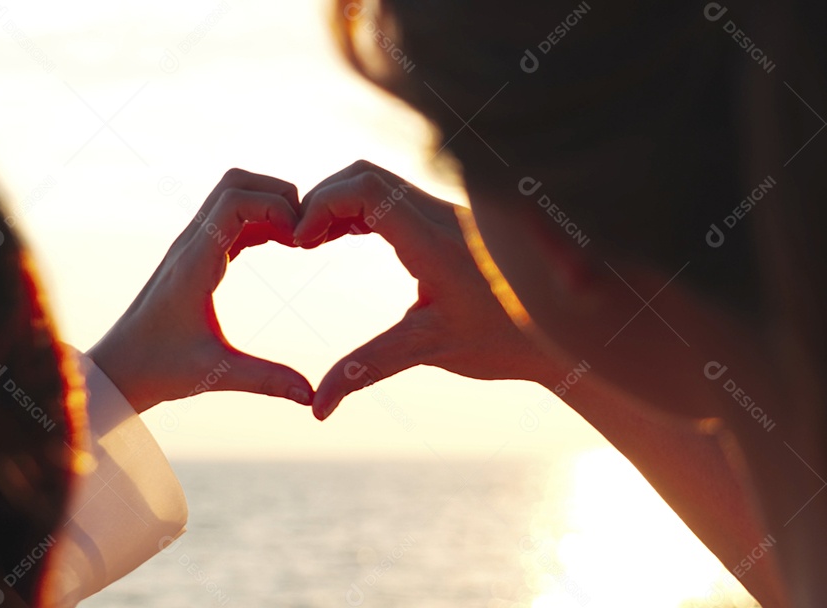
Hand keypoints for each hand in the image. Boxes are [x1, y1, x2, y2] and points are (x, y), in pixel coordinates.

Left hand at [88, 169, 314, 412]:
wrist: (119, 368)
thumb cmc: (159, 369)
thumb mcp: (216, 375)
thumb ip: (265, 381)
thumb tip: (311, 397)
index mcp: (194, 263)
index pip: (234, 201)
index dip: (275, 207)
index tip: (301, 240)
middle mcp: (191, 245)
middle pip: (235, 183)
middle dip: (277, 194)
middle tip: (305, 231)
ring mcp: (192, 246)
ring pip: (232, 194)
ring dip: (269, 203)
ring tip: (298, 238)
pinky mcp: (196, 255)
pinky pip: (231, 218)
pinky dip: (260, 219)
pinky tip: (282, 243)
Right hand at [294, 160, 551, 419]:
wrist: (567, 328)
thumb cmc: (505, 340)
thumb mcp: (429, 351)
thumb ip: (367, 369)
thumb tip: (318, 407)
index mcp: (434, 240)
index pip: (367, 190)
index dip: (322, 205)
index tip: (300, 243)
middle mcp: (440, 215)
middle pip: (365, 174)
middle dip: (322, 199)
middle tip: (300, 241)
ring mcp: (446, 212)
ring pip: (379, 181)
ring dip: (339, 203)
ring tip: (313, 241)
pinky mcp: (448, 220)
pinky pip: (394, 195)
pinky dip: (359, 209)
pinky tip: (343, 237)